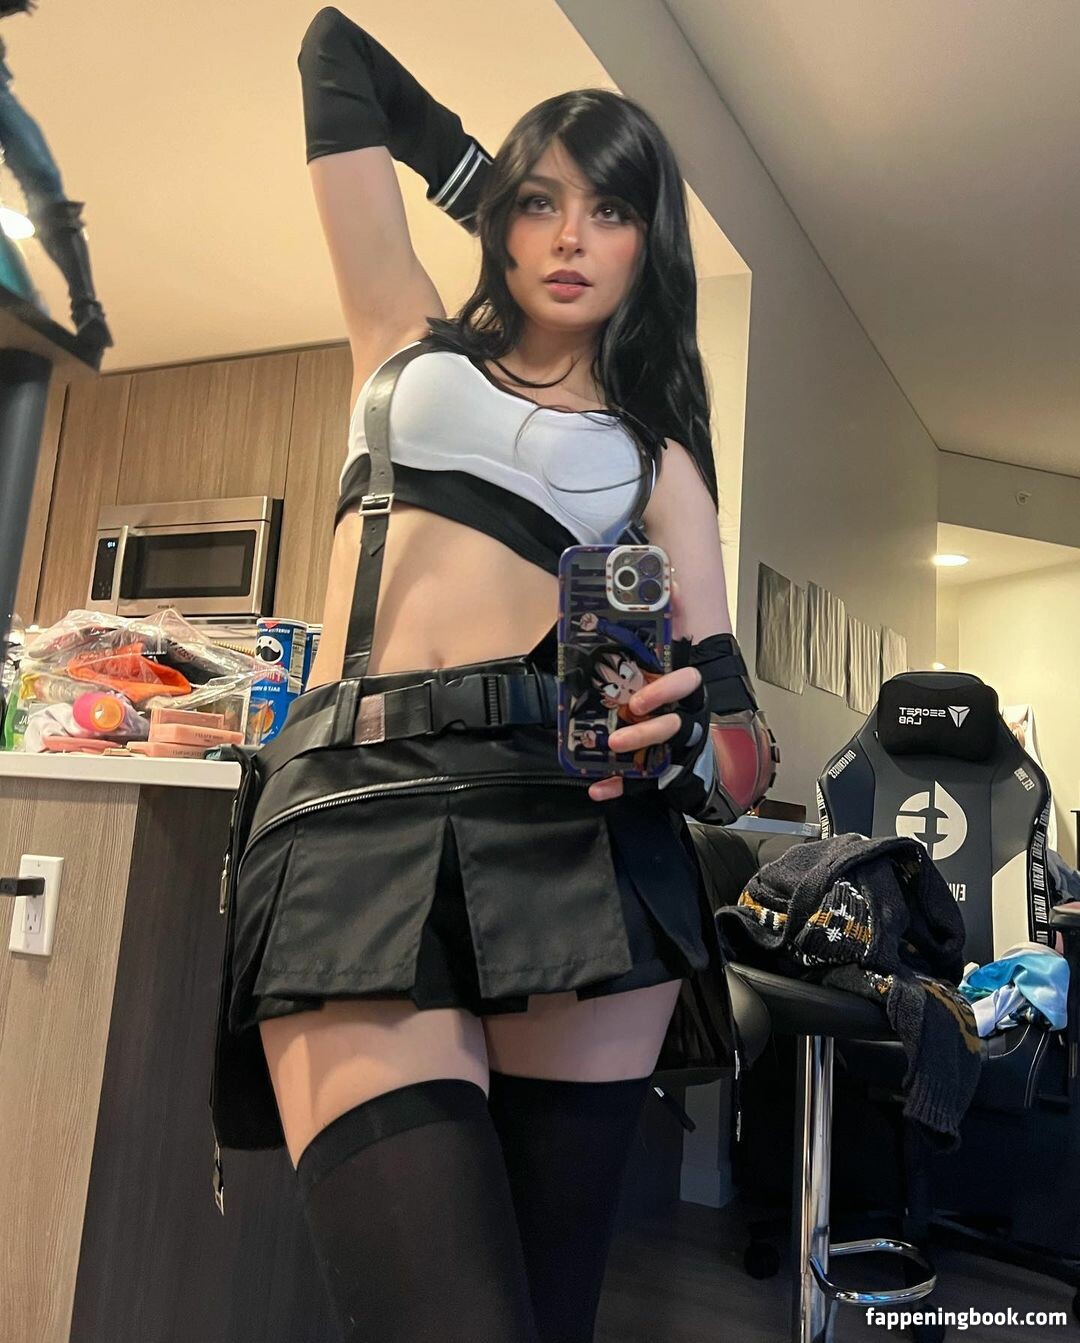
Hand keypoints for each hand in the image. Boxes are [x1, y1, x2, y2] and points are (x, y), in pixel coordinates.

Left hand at [587, 575, 701, 802]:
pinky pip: (643, 778)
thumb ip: (667, 607)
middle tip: (621, 726)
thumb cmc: (658, 662)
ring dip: (639, 755)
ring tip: (611, 752)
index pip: (687, 685)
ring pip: (664, 753)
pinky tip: (597, 788)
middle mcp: (683, 713)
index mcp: (681, 683)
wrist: (665, 689)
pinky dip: (621, 785)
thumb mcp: (661, 633)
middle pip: (676, 726)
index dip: (668, 691)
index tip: (642, 698)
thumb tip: (668, 577)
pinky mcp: (655, 761)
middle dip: (650, 730)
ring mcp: (672, 741)